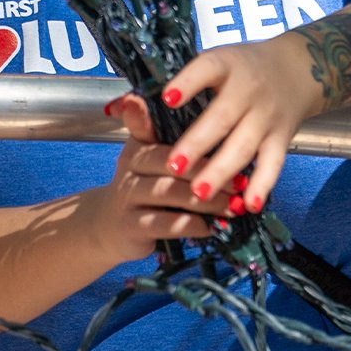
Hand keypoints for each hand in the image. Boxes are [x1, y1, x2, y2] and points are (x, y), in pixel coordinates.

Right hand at [85, 103, 231, 262]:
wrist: (109, 226)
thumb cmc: (143, 186)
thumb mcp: (152, 160)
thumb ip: (176, 142)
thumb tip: (206, 122)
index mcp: (138, 144)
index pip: (159, 131)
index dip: (181, 130)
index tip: (211, 126)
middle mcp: (129, 165)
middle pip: (170, 162)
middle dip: (208, 171)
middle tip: (241, 180)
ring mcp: (128, 196)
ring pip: (170, 193)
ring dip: (206, 201)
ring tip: (234, 206)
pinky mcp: (131, 225)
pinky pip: (164, 224)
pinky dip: (191, 226)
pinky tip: (212, 228)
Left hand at [113, 32, 319, 216]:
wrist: (296, 69)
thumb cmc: (237, 69)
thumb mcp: (207, 65)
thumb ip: (163, 88)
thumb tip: (115, 107)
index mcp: (223, 65)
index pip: (205, 69)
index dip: (187, 84)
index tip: (166, 99)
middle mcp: (247, 89)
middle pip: (221, 117)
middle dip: (197, 144)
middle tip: (172, 167)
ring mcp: (266, 115)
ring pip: (244, 146)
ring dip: (222, 171)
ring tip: (200, 195)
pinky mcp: (282, 137)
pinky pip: (273, 164)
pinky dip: (263, 185)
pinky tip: (249, 205)